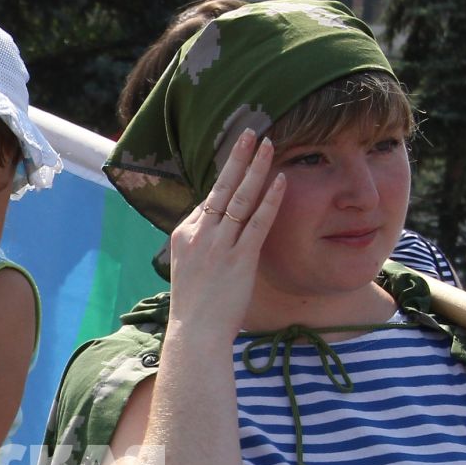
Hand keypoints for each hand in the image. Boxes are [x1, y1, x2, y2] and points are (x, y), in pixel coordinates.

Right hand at [166, 130, 284, 335]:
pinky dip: (269, 200)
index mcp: (184, 234)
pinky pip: (257, 222)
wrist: (195, 332)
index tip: (240, 155)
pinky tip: (280, 180)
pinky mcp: (239, 259)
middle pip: (221, 188)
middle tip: (250, 132)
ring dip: (255, 168)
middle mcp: (199, 234)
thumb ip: (203, 246)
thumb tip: (218, 232)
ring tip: (268, 144)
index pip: (209, 200)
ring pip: (239, 198)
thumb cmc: (196, 307)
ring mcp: (219, 245)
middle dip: (237, 157)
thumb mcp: (190, 269)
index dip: (227, 177)